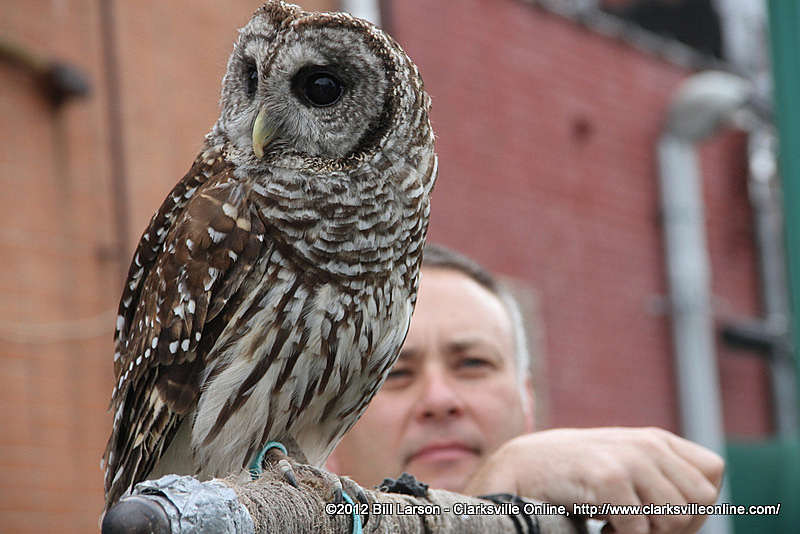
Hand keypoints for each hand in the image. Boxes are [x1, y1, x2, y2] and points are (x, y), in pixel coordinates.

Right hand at [462, 427, 723, 533]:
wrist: (525, 465)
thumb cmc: (579, 475)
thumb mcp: (627, 466)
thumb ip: (663, 478)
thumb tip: (700, 512)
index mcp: (657, 440)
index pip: (711, 476)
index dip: (697, 505)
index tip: (663, 517)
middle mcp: (648, 445)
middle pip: (701, 500)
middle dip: (677, 525)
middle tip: (641, 526)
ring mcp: (629, 459)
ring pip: (675, 518)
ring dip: (649, 533)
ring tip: (620, 525)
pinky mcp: (608, 478)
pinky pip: (639, 528)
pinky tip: (601, 527)